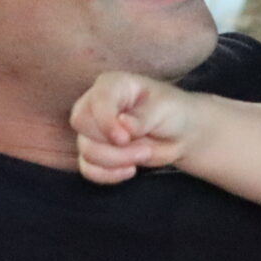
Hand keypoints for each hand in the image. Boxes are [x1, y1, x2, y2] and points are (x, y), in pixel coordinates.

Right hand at [70, 71, 196, 182]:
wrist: (179, 134)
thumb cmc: (171, 112)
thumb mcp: (164, 109)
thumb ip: (143, 117)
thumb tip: (122, 124)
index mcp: (111, 85)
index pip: (95, 100)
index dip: (105, 121)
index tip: (124, 139)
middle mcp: (96, 105)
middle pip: (82, 125)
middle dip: (113, 144)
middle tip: (144, 149)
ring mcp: (92, 130)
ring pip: (86, 150)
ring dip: (115, 161)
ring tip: (144, 155)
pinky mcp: (94, 152)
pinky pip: (87, 168)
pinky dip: (107, 175)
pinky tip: (130, 170)